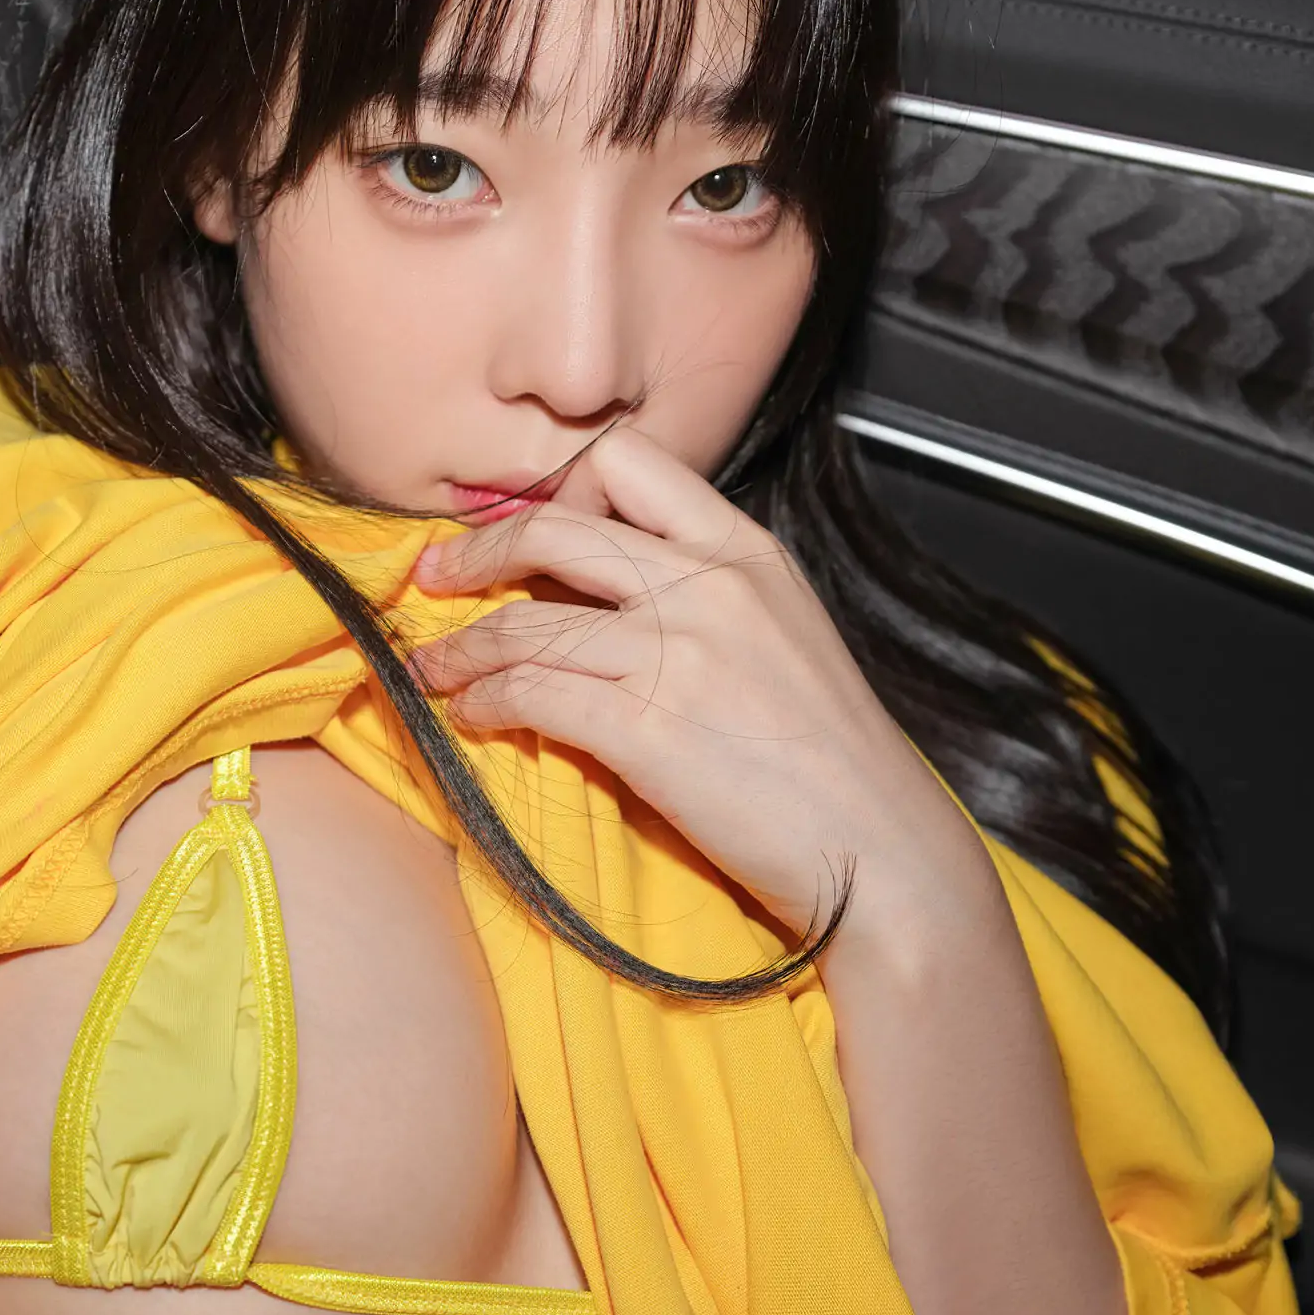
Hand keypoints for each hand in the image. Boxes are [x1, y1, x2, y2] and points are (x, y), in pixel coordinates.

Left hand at [409, 424, 992, 959]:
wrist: (879, 850)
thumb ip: (707, 593)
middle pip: (555, 528)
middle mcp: (709, 585)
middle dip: (476, 552)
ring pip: (524, 623)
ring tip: (433, 670)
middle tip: (435, 577)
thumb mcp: (783, 633)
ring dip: (460, 648)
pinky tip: (471, 718)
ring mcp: (679, 654)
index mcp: (746, 550)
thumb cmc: (829, 759)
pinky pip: (530, 695)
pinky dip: (482, 703)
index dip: (558, 490)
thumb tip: (607, 592)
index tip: (521, 529)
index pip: (627, 464)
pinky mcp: (649, 730)